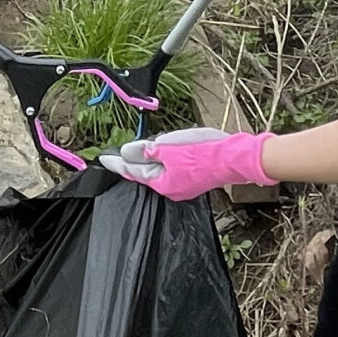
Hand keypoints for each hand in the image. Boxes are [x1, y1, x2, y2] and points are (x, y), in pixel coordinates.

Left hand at [120, 127, 273, 200]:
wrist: (233, 157)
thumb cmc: (202, 152)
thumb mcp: (168, 147)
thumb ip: (145, 151)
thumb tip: (127, 152)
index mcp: (162, 183)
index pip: (133, 172)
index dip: (117, 163)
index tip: (104, 159)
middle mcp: (172, 189)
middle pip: (146, 174)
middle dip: (133, 164)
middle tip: (116, 156)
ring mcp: (185, 185)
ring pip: (160, 172)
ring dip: (149, 162)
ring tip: (138, 153)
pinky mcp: (196, 178)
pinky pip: (173, 170)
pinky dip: (165, 162)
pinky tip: (166, 155)